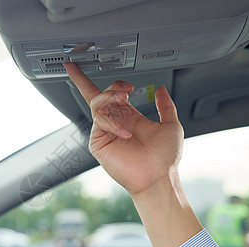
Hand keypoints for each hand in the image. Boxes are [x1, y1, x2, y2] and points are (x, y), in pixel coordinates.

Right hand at [64, 63, 183, 196]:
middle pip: (100, 94)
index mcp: (129, 116)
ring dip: (111, 98)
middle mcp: (115, 123)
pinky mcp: (98, 142)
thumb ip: (165, 106)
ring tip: (125, 101)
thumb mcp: (171, 126)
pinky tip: (126, 132)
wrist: (158, 178)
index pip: (107, 94)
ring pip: (98, 103)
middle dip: (112, 88)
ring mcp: (105, 132)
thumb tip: (160, 89)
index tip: (77, 65)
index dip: (88, 80)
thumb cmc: (164, 158)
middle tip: (126, 90)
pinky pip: (99, 122)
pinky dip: (113, 123)